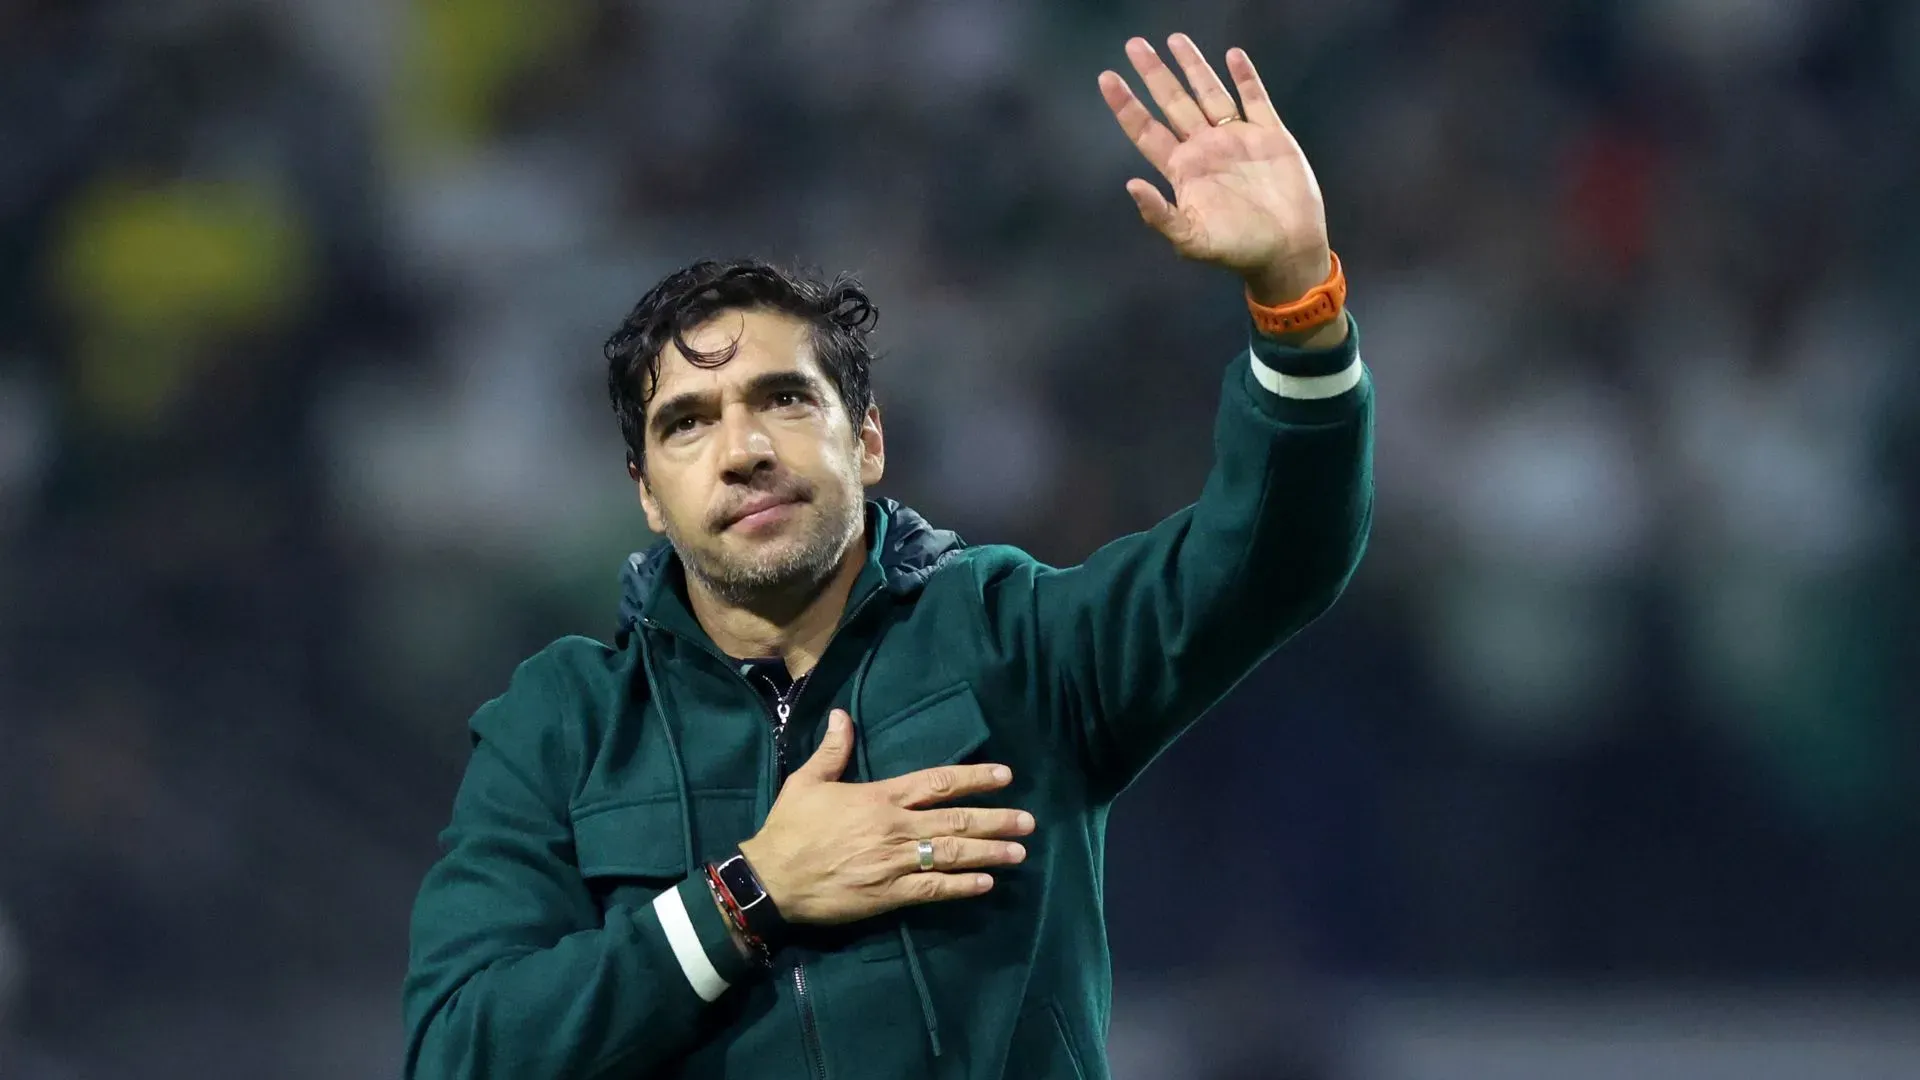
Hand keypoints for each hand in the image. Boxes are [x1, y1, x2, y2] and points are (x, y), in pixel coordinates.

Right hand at [736, 710, 1034, 924]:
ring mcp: (894, 862)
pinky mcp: (889, 895)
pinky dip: (962, 887)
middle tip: (1028, 821)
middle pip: (955, 820)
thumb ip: (833, 750)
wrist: (771, 879)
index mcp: (880, 797)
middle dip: (995, 819)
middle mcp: (895, 827)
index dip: (973, 778)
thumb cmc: (790, 828)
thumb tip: (844, 714)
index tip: (1004, 776)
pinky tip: (987, 884)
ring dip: (989, 853)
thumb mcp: (807, 781)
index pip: (937, 783)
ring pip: (952, 854)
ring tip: (1019, 852)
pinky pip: (934, 890)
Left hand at [1100, 34, 1332, 305]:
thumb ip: (1159, 215)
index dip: (1126, 105)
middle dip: (1154, 74)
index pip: (1146, 130)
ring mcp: (1236, 139)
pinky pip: (1255, 99)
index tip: (1107, 78)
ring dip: (1193, 67)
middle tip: (1134, 45)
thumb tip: (1130, 186)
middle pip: (1173, 103)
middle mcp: (1205, 148)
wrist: (1287, 250)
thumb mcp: (1192, 240)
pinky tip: (1233, 56)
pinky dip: (1245, 77)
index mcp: (1182, 170)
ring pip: (1210, 93)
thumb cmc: (1237, 249)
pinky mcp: (1270, 135)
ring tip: (1175, 39)